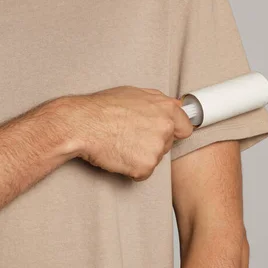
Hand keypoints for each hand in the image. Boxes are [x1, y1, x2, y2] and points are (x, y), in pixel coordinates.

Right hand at [63, 86, 192, 180]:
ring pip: (154, 159)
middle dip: (151, 144)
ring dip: (139, 157)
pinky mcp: (145, 166)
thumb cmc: (101, 108)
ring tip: (120, 144)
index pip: (185, 128)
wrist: (82, 125)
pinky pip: (142, 173)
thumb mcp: (133, 94)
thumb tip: (174, 106)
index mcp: (166, 108)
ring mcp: (156, 148)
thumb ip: (157, 103)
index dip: (172, 133)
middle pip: (166, 145)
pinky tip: (118, 156)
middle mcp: (165, 127)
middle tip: (129, 138)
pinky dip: (131, 169)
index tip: (160, 135)